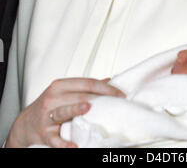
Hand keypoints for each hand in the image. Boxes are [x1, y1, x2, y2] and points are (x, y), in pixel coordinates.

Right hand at [5, 77, 124, 147]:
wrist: (26, 124)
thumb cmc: (50, 106)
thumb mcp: (64, 92)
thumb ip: (84, 87)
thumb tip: (109, 80)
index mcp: (60, 86)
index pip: (86, 83)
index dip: (105, 87)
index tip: (120, 93)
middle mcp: (53, 98)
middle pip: (79, 96)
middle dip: (99, 98)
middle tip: (116, 103)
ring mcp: (47, 116)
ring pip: (63, 111)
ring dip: (76, 109)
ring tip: (88, 108)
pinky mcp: (44, 134)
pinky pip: (55, 140)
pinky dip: (64, 144)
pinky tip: (75, 146)